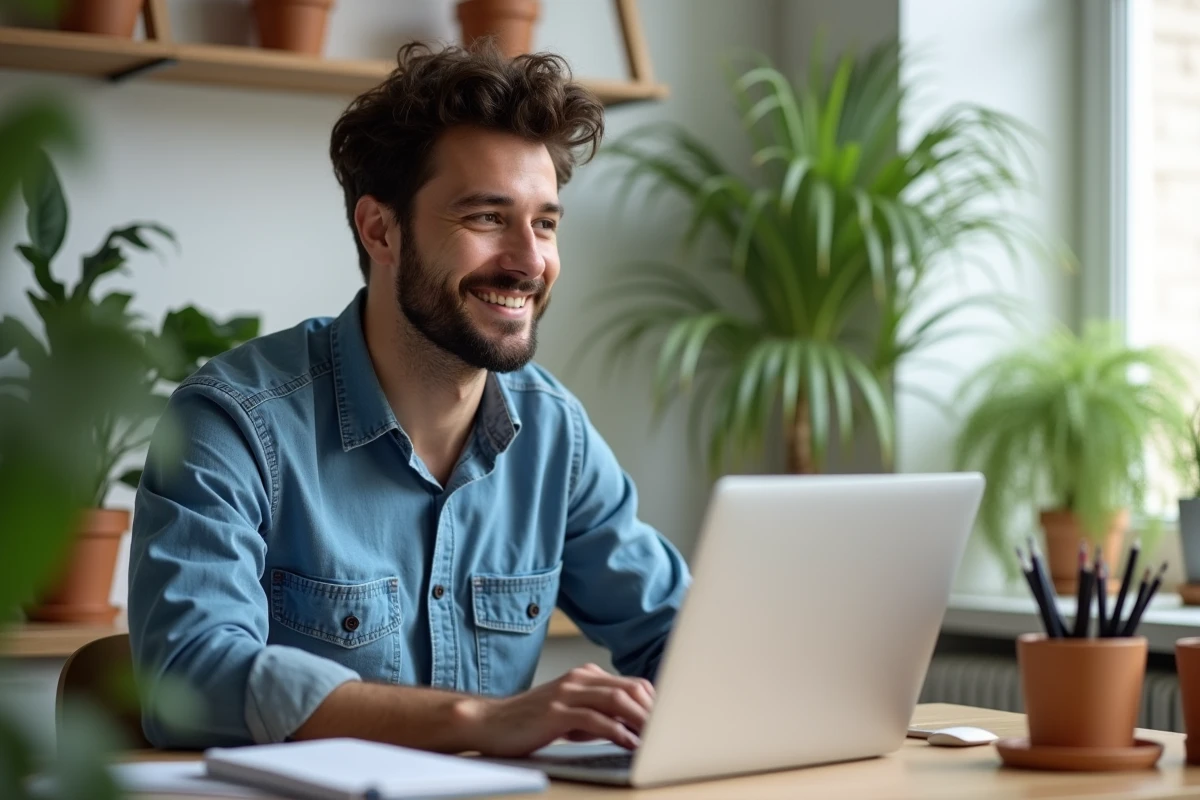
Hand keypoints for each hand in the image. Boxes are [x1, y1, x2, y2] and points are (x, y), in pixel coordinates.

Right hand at [460, 663, 654, 756]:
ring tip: (657, 738)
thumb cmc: (531, 722)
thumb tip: (632, 730)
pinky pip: (595, 719)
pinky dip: (617, 731)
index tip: (671, 723)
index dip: (655, 703)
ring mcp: (567, 693)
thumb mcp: (571, 715)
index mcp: (586, 676)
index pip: (632, 684)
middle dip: (654, 712)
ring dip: (642, 721)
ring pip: (617, 701)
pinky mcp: (556, 711)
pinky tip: (629, 744)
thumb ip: (599, 716)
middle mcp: (579, 679)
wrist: (490, 723)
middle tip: (672, 732)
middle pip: (630, 689)